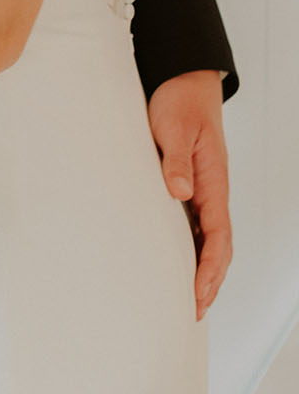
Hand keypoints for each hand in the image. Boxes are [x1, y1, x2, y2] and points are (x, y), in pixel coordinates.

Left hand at [146, 70, 231, 318]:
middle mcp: (211, 190)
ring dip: (200, 268)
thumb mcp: (174, 128)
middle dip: (209, 280)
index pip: (218, 235)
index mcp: (213, 182)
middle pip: (218, 246)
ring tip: (187, 299)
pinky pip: (193, 224)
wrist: (184, 80)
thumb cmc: (180, 102)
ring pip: (207, 238)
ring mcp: (202, 189)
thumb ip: (176, 160)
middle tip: (194, 312)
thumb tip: (180, 192)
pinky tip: (176, 262)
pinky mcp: (189, 184)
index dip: (210, 268)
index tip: (199, 293)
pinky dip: (189, 247)